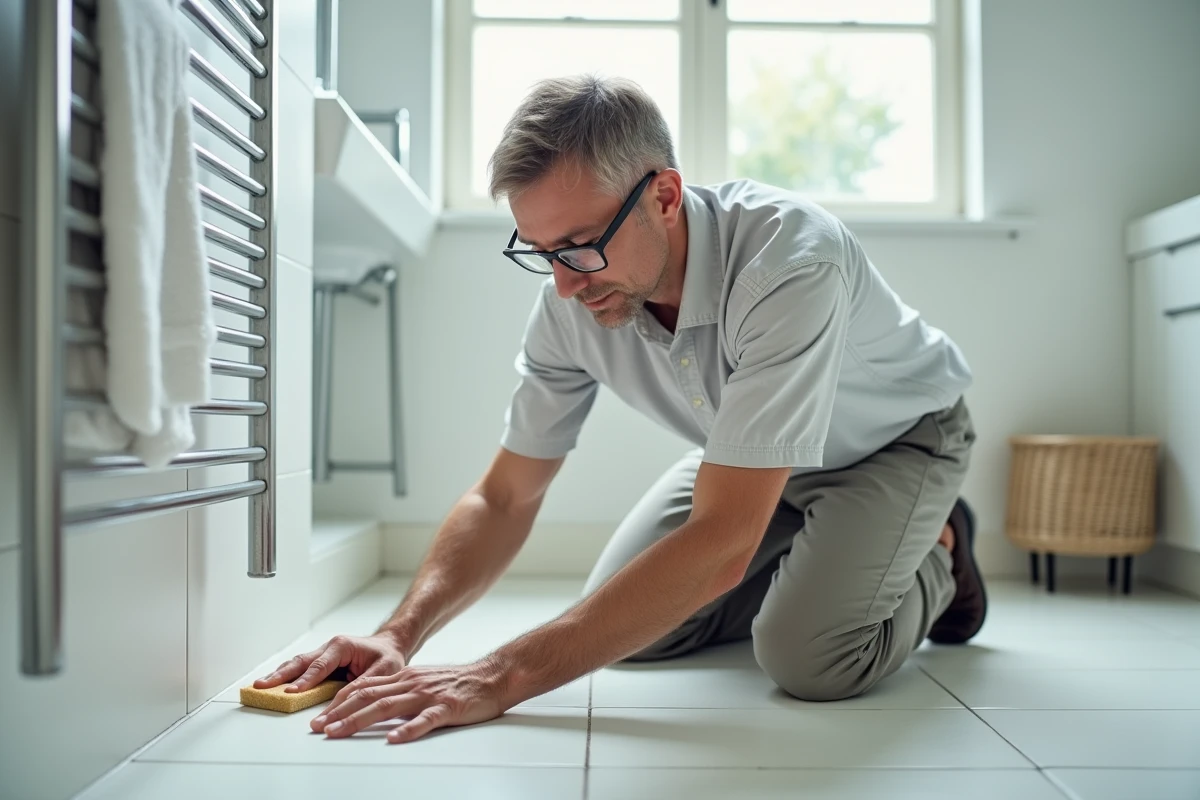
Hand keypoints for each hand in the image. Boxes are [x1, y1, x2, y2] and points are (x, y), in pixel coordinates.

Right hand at [254, 633, 407, 692]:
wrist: (390, 646)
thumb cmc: (387, 656)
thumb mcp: (384, 670)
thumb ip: (363, 684)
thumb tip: (342, 701)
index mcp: (342, 646)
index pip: (320, 665)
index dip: (306, 680)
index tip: (291, 692)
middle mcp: (329, 647)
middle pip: (301, 662)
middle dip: (280, 675)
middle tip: (261, 686)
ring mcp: (323, 654)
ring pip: (297, 664)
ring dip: (278, 675)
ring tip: (259, 686)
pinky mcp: (321, 663)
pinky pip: (301, 670)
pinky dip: (286, 677)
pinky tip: (272, 686)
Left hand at [312, 659, 509, 743]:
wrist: (493, 676)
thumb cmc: (460, 683)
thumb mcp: (424, 682)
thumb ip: (401, 692)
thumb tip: (374, 706)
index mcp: (406, 678)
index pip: (364, 688)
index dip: (339, 703)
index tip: (320, 718)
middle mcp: (412, 683)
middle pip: (368, 697)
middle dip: (340, 713)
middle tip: (319, 728)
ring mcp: (428, 695)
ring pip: (387, 706)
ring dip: (359, 720)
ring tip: (340, 732)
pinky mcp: (447, 707)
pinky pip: (425, 720)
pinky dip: (407, 729)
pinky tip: (394, 739)